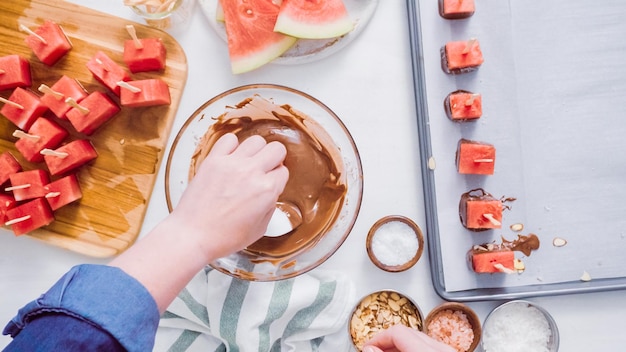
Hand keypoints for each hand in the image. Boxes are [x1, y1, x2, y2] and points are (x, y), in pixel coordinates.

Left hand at [173, 133, 288, 259]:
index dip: (278, 178)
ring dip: (256, 151)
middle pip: (276, 149)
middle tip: (266, 168)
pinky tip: (231, 158)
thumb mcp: (259, 229)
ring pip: (256, 141)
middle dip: (275, 159)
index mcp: (267, 190)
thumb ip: (270, 206)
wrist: (193, 235)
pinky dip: (232, 146)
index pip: (283, 171)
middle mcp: (251, 172)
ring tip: (249, 163)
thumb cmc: (223, 237)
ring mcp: (231, 164)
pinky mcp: (213, 160)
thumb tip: (270, 193)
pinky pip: (228, 139)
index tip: (272, 182)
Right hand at [362, 325, 454, 351]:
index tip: (367, 346)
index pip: (397, 331)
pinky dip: (411, 349)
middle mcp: (441, 348)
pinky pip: (428, 346)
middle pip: (408, 333)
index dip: (378, 337)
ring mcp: (448, 351)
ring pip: (418, 339)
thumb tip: (369, 349)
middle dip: (387, 341)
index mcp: (429, 350)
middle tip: (373, 351)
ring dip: (398, 345)